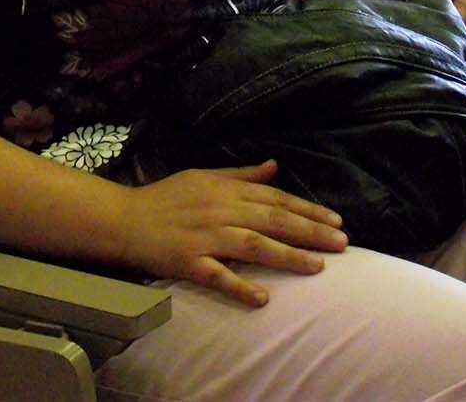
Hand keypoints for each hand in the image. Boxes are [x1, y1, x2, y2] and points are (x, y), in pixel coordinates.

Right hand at [119, 160, 346, 306]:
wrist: (124, 219)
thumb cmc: (166, 197)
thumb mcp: (203, 176)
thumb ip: (241, 175)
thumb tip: (275, 167)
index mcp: (225, 190)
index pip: (275, 198)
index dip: (307, 209)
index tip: (336, 221)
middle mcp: (220, 211)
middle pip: (272, 220)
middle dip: (310, 232)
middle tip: (342, 244)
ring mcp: (205, 237)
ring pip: (254, 245)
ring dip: (288, 256)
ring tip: (317, 267)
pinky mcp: (189, 262)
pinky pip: (219, 276)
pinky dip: (241, 287)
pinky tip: (264, 298)